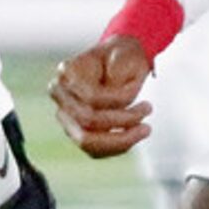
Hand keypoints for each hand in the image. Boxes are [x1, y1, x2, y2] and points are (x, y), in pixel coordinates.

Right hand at [50, 36, 152, 156]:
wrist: (118, 61)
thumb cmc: (123, 57)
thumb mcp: (126, 57)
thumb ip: (117, 75)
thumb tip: (114, 96)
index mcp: (68, 71)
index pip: (91, 97)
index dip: (119, 102)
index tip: (146, 101)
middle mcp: (60, 94)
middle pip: (86, 121)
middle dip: (123, 121)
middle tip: (148, 112)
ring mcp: (65, 115)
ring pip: (87, 142)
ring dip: (120, 140)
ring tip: (145, 129)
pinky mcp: (75, 131)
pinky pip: (93, 150)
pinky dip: (116, 147)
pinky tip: (134, 136)